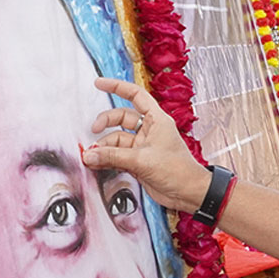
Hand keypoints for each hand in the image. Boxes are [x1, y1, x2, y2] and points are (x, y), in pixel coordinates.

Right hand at [82, 77, 210, 211]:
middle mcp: (149, 130)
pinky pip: (117, 155)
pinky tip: (97, 162)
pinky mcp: (138, 161)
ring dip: (104, 146)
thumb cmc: (178, 171)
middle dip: (105, 123)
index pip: (135, 95)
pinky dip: (107, 158)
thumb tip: (91, 154)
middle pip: (121, 118)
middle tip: (94, 132)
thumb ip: (113, 156)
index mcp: (156, 119)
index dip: (117, 86)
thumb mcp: (142, 160)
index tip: (99, 83)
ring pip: (117, 139)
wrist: (188, 193)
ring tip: (92, 156)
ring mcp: (143, 146)